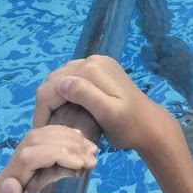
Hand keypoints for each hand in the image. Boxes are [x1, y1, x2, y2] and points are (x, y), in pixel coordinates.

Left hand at [0, 126, 98, 192]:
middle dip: (66, 144)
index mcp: (0, 186)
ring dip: (69, 137)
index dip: (55, 153)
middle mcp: (5, 169)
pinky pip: (45, 135)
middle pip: (34, 140)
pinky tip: (81, 141)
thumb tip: (10, 184)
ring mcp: (16, 161)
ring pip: (40, 133)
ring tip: (91, 150)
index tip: (80, 163)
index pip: (27, 156)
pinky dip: (65, 134)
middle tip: (91, 157)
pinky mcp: (28, 156)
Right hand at [32, 55, 173, 159]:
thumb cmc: (128, 126)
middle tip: (47, 127)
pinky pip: (72, 77)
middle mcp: (92, 60)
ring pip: (60, 78)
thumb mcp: (107, 114)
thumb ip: (86, 95)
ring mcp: (97, 63)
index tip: (43, 132)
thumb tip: (61, 83)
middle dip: (46, 103)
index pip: (52, 87)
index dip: (42, 110)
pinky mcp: (100, 69)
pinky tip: (68, 109)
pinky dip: (64, 92)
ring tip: (56, 120)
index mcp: (92, 69)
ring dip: (54, 98)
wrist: (150, 125)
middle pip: (54, 80)